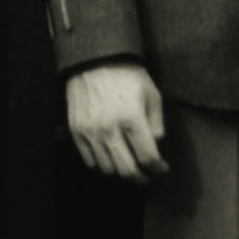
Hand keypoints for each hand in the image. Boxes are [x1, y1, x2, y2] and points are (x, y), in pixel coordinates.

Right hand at [64, 63, 168, 185]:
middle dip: (142, 178)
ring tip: (130, 165)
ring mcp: (90, 131)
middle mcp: (110, 128)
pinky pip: (90, 160)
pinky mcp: (77, 131)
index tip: (162, 168)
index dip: (158, 169)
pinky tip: (111, 156)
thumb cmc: (127, 75)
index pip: (147, 158)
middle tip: (148, 175)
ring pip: (108, 169)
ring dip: (122, 172)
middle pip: (127, 171)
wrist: (93, 60)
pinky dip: (102, 164)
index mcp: (132, 118)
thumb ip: (157, 123)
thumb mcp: (152, 94)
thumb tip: (156, 146)